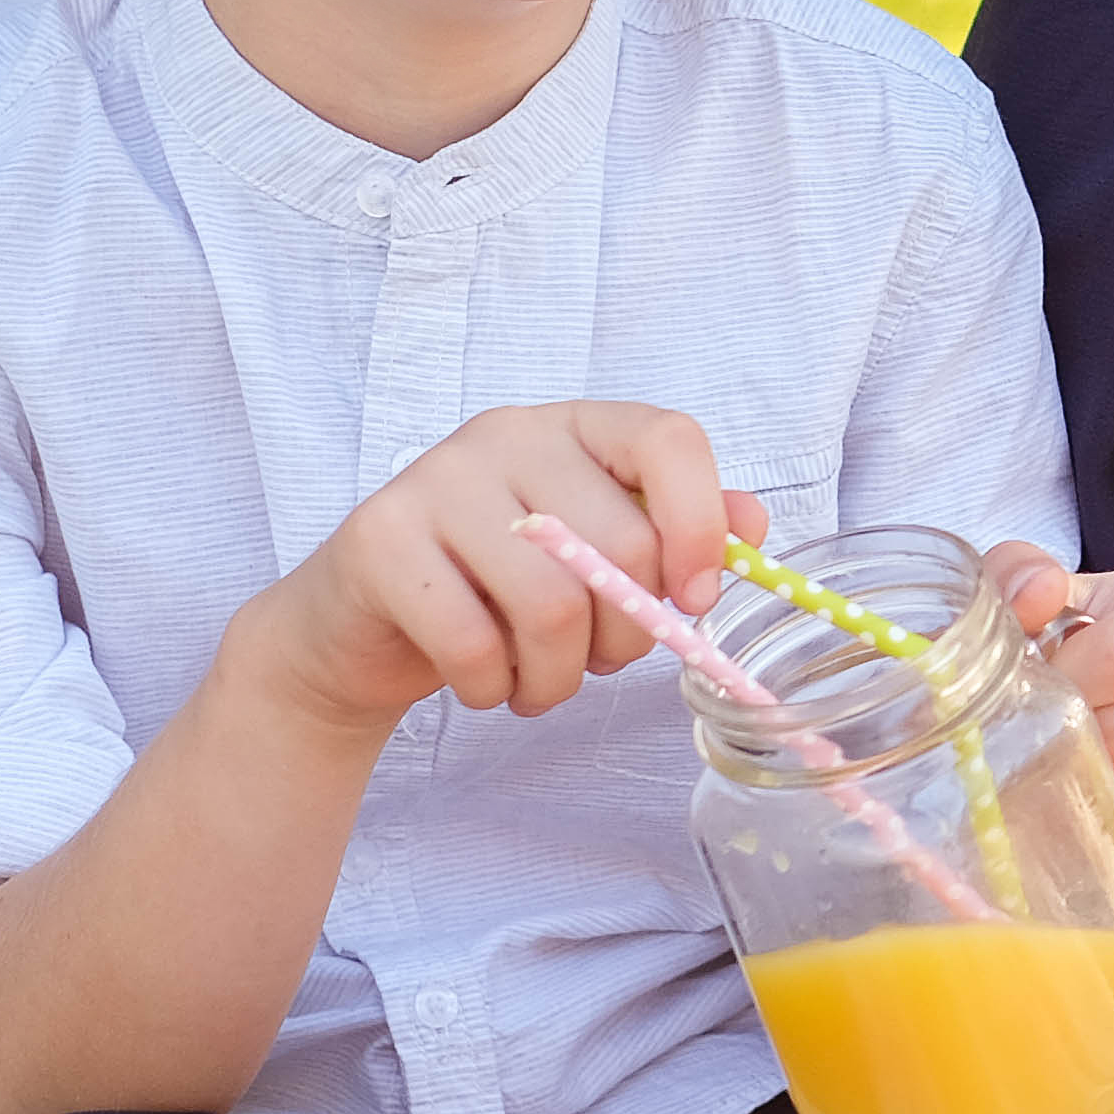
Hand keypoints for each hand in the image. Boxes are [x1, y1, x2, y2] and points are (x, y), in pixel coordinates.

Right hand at [227, 403, 771, 738]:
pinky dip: (492, 687)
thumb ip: (674, 533)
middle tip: (596, 663)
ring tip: (537, 684)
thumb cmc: (494, 589)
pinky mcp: (379, 539)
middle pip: (617, 544)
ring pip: (549, 604)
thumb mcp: (592, 555)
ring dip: (557, 677)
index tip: (694, 600)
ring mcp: (435, 479)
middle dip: (624, 637)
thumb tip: (752, 525)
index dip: (699, 525)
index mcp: (575, 426)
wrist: (362, 626)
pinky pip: (472, 642)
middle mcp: (507, 434)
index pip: (667, 439)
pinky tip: (484, 684)